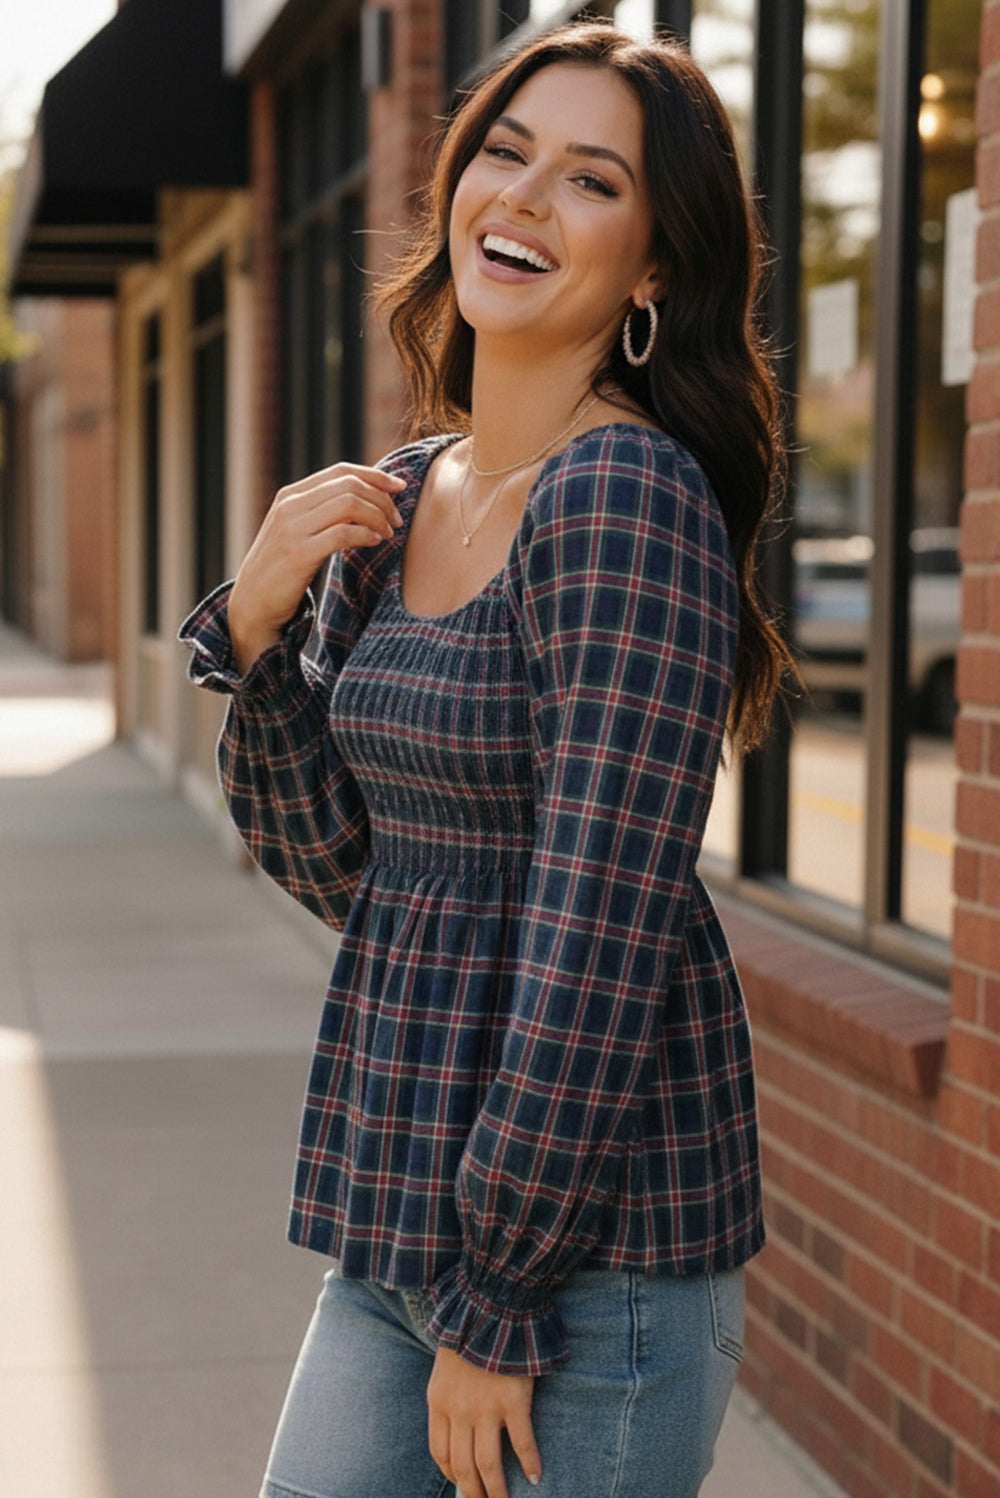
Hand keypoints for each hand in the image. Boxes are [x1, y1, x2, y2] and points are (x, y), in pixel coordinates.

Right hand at [227, 462, 406, 674]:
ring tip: (388, 533)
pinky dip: (366, 534)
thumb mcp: (297, 530)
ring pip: (349, 504)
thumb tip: (366, 498)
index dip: (375, 475)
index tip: (399, 487)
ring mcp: (292, 528)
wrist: (252, 602)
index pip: (341, 471)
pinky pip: (342, 533)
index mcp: (291, 495)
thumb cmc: (283, 568)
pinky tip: (376, 542)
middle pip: (349, 485)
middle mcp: (290, 506)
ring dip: (377, 516)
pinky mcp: (298, 553)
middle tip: (397, 520)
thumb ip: (322, 512)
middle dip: (382, 499)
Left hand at [427, 1346, 539, 1497]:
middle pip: (462, 1465)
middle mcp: (459, 1410)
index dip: (451, 1472)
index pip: (440, 1451)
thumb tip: (458, 1425)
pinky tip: (535, 1477)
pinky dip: (530, 1463)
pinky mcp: (514, 1401)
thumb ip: (449, 1395)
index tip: (462, 1483)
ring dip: (496, 1491)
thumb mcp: (446, 1365)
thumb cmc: (469, 1332)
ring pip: (489, 1464)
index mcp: (439, 1401)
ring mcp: (486, 1407)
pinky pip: (522, 1442)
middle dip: (472, 1492)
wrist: (492, 1305)